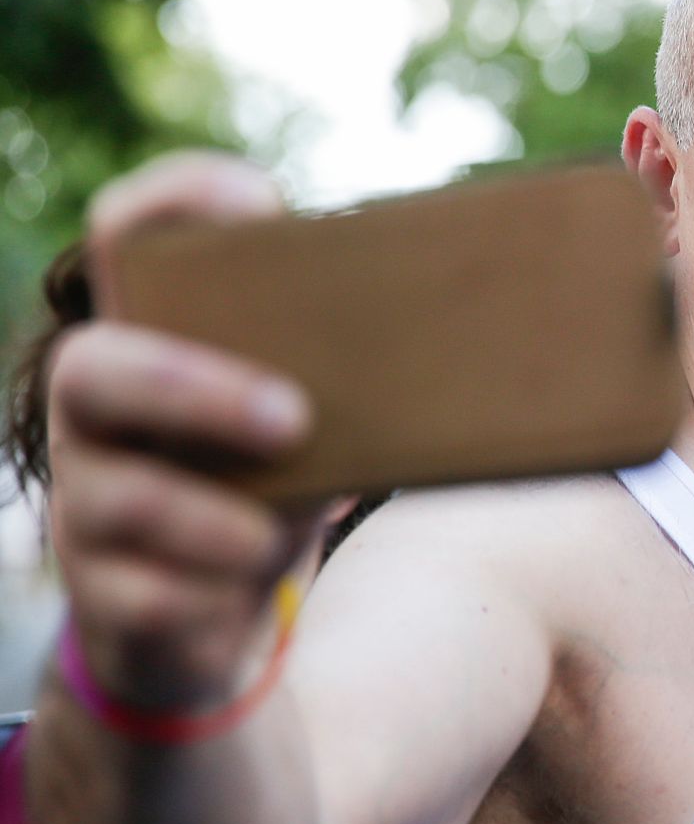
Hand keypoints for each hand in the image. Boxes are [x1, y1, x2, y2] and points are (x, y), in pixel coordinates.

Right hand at [46, 152, 328, 712]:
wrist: (209, 621)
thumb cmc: (273, 489)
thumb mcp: (312, 424)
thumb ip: (346, 373)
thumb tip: (478, 336)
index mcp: (149, 343)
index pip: (124, 237)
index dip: (175, 202)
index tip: (259, 203)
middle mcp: (93, 413)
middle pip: (92, 369)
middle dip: (195, 390)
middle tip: (294, 418)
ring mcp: (84, 503)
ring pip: (117, 498)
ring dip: (214, 519)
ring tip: (279, 533)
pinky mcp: (100, 595)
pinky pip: (144, 597)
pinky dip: (208, 596)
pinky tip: (242, 593)